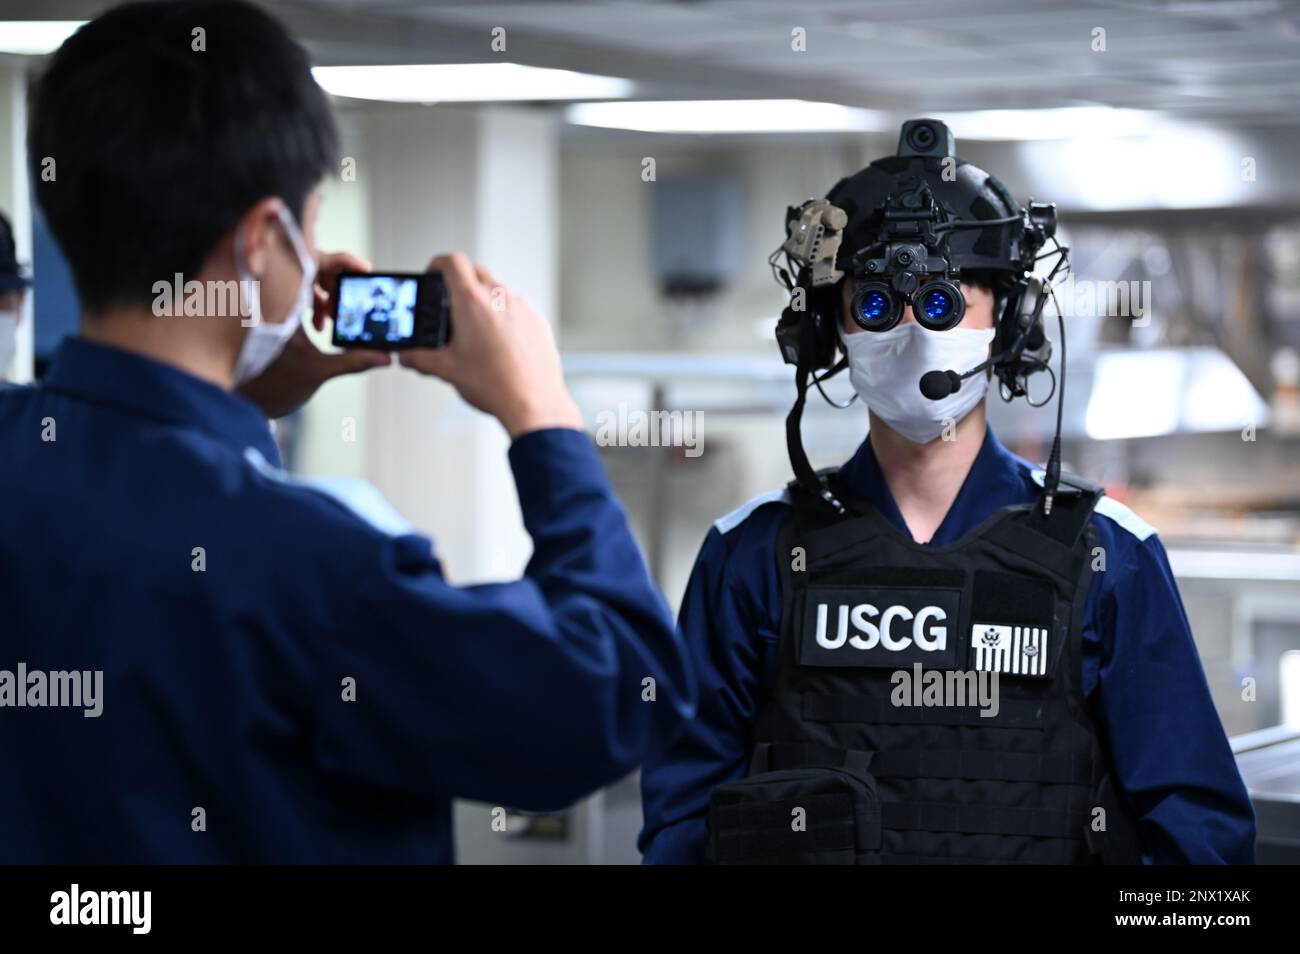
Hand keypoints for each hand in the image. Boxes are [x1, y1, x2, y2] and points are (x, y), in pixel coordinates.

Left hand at [237, 251, 390, 417]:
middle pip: (310, 265)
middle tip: (350, 296)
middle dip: (335, 280)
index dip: (341, 260)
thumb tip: (383, 356)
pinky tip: (318, 323)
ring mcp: (267, 301)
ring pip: (302, 278)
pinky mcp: (266, 310)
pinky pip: (292, 291)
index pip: (313, 262)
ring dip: (324, 293)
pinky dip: (310, 302)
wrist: (242, 401)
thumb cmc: (268, 385)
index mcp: (282, 302)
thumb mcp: (318, 371)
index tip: (362, 268)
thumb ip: (353, 360)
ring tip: (330, 317)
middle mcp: (272, 295)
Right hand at [398, 253, 581, 438]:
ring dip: (485, 302)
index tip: (433, 274)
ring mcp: (522, 307)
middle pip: (475, 273)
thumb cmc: (494, 385)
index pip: (452, 262)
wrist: (533, 404)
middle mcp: (499, 297)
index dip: (438, 264)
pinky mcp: (538, 321)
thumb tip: (407, 356)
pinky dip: (506, 318)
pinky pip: (518, 309)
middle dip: (460, 284)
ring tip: (476, 332)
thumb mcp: (447, 370)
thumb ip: (420, 358)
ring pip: (498, 292)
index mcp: (472, 302)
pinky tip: (501, 345)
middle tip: (451, 307)